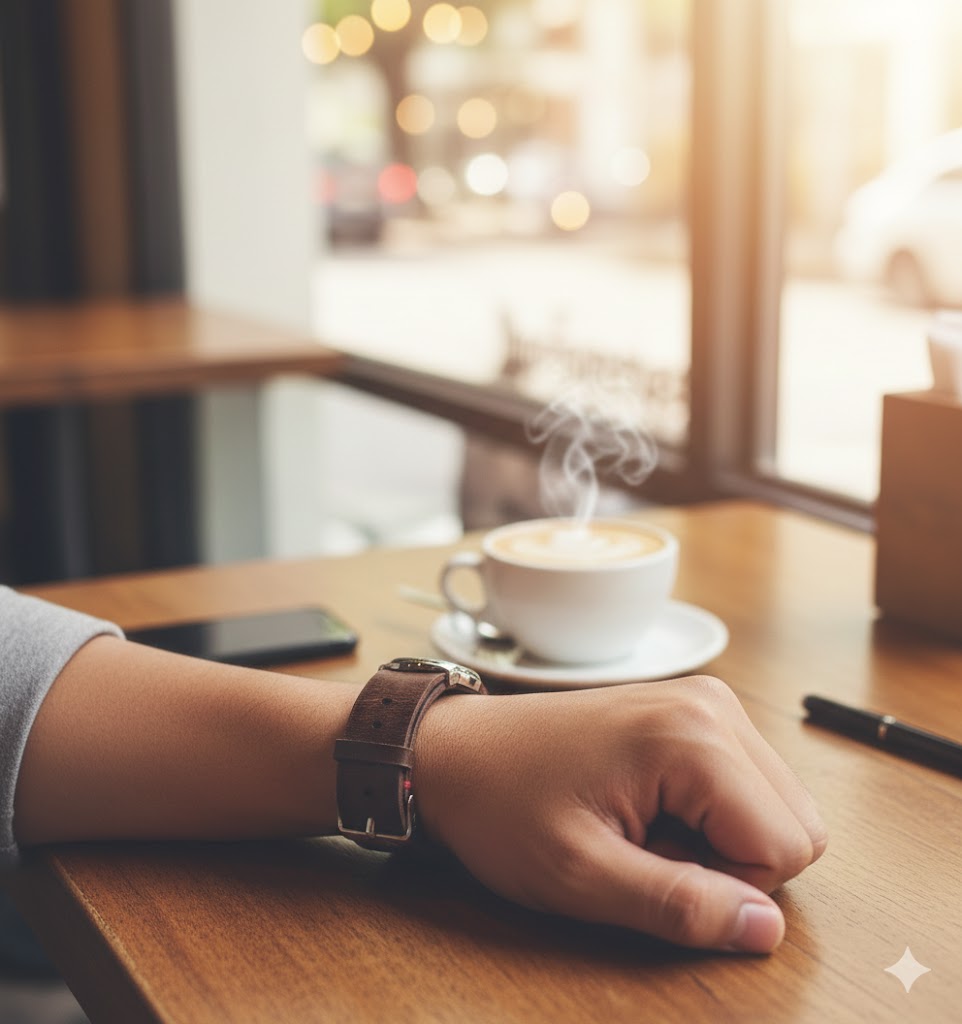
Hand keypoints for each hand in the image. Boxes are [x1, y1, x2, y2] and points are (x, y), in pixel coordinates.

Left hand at [416, 676, 826, 952]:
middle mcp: (712, 705)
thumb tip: (766, 930)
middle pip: (793, 823)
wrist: (456, 753)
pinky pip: (744, 782)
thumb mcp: (581, 876)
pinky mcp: (690, 709)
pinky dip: (707, 813)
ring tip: (641, 828)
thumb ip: (679, 907)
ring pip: (775, 805)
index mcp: (693, 736)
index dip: (728, 887)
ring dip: (719, 839)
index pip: (786, 846)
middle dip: (731, 861)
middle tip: (645, 850)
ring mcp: (703, 700)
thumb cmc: (503, 807)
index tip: (651, 870)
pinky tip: (646, 807)